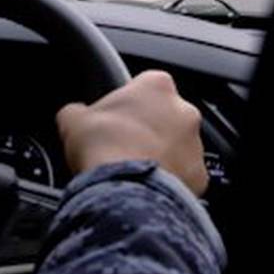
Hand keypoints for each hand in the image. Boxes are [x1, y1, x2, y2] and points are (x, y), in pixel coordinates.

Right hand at [56, 71, 207, 195]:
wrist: (125, 188)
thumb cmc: (103, 146)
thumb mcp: (72, 119)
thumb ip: (77, 110)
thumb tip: (74, 115)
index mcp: (156, 85)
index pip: (143, 85)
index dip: (125, 103)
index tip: (111, 118)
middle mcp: (184, 110)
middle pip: (164, 116)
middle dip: (146, 129)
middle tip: (120, 146)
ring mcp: (195, 144)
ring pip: (177, 146)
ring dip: (159, 154)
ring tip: (131, 170)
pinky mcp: (200, 176)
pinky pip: (183, 176)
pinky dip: (168, 181)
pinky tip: (145, 187)